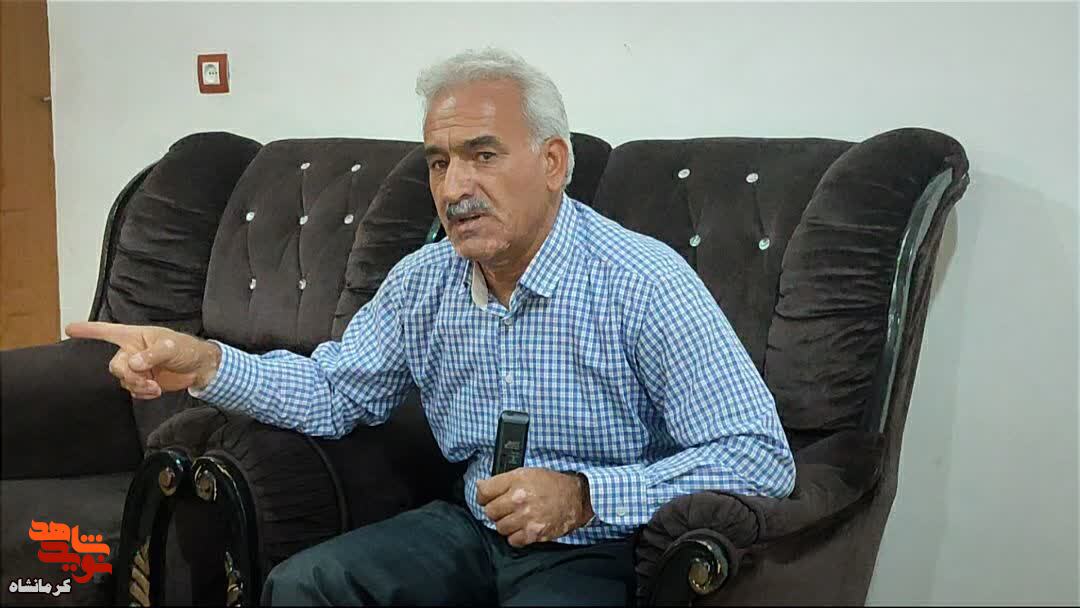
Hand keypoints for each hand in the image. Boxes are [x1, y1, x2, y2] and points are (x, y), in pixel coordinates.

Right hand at [65, 322, 220, 399]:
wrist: (199, 368)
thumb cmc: (186, 349)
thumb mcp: (171, 347)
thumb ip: (152, 354)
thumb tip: (134, 363)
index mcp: (135, 336)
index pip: (107, 331)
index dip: (88, 330)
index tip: (69, 329)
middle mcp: (131, 351)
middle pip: (115, 365)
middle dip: (129, 376)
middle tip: (147, 381)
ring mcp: (137, 368)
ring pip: (123, 380)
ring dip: (137, 387)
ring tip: (155, 387)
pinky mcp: (143, 382)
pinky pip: (132, 390)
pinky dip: (141, 394)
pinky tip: (154, 391)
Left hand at [476, 468, 594, 547]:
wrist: (576, 497)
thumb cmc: (551, 484)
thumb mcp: (526, 473)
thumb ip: (502, 480)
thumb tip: (480, 487)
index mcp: (516, 481)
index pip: (484, 491)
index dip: (483, 496)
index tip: (486, 499)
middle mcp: (519, 499)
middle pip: (490, 511)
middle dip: (496, 511)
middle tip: (505, 509)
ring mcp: (526, 518)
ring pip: (500, 527)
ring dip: (506, 524)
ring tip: (516, 518)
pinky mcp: (534, 533)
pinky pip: (513, 540)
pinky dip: (516, 536)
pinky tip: (523, 528)